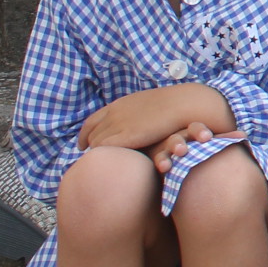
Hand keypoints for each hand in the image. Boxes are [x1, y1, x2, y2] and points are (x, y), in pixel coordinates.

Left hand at [78, 84, 233, 151]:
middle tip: (84, 156)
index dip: (85, 132)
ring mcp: (119, 123)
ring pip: (94, 141)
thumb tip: (140, 117)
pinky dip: (99, 154)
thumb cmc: (174, 105)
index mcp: (120, 104)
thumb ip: (140, 111)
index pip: (93, 120)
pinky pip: (101, 147)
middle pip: (90, 132)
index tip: (82, 142)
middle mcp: (115, 113)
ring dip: (93, 152)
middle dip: (85, 144)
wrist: (184, 103)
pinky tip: (103, 162)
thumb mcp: (151, 104)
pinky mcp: (125, 136)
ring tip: (94, 163)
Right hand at [148, 121, 224, 174]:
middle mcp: (178, 140)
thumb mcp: (212, 143)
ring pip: (164, 153)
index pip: (196, 129)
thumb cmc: (203, 148)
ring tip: (166, 166)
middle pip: (177, 139)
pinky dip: (160, 165)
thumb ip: (225, 140)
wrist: (188, 162)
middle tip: (182, 150)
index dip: (200, 132)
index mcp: (193, 133)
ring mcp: (166, 152)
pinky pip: (158, 164)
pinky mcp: (160, 163)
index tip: (207, 138)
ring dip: (165, 158)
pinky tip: (162, 170)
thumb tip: (243, 135)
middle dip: (179, 144)